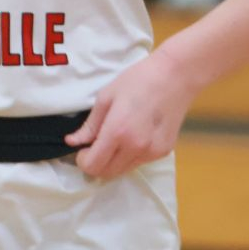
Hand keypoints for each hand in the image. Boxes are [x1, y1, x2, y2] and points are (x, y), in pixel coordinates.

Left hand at [64, 48, 196, 179]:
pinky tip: (133, 136)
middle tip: (95, 145)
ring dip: (113, 162)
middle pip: (107, 173)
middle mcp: (135, 148)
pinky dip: (130, 156)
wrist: (175, 76)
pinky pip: (139, 162)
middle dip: (96, 164)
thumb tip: (72, 142)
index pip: (93, 166)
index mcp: (118, 132)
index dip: (83, 161)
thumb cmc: (138, 80)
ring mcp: (152, 152)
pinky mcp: (164, 152)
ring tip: (115, 140)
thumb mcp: (107, 96)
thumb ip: (90, 125)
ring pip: (123, 171)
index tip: (83, 149)